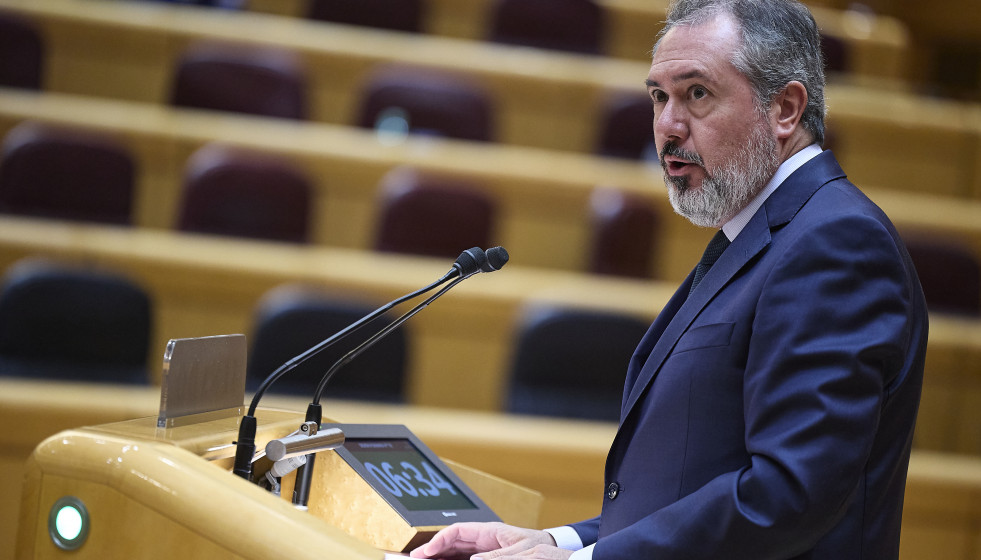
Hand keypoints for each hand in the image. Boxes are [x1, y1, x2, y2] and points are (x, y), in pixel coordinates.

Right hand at [409, 522, 559, 559]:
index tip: (425, 552)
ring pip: (456, 552)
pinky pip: (465, 559)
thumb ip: (498, 557)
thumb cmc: (541, 548)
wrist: (555, 552)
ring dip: (440, 557)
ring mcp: (485, 549)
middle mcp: (485, 539)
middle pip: (452, 542)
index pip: (458, 531)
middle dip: (433, 549)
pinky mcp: (489, 558)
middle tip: (415, 559)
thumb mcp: (522, 552)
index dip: (439, 540)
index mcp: (490, 531)